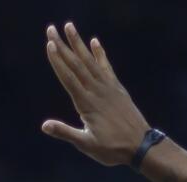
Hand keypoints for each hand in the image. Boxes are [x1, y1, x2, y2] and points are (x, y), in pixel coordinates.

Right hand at [40, 22, 152, 166]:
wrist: (141, 146)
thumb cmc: (113, 149)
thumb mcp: (87, 144)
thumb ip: (66, 133)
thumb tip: (45, 126)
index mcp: (86, 104)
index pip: (68, 78)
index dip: (58, 61)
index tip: (50, 44)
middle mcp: (96, 91)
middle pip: (76, 65)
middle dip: (63, 46)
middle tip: (51, 29)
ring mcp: (108, 88)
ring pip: (90, 61)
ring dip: (79, 43)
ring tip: (69, 26)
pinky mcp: (117, 88)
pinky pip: (106, 67)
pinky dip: (100, 54)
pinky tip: (94, 41)